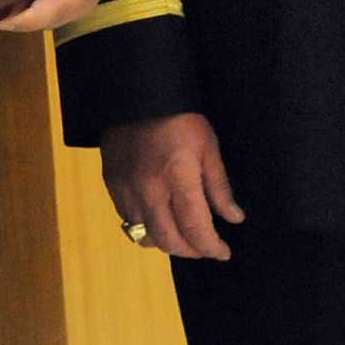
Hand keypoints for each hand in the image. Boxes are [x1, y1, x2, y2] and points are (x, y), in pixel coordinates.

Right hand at [102, 113, 243, 259]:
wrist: (136, 93)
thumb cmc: (180, 117)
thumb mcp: (208, 146)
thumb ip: (219, 187)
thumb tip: (234, 219)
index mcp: (178, 179)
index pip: (195, 230)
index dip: (211, 247)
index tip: (223, 251)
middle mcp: (148, 190)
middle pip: (168, 241)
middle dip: (190, 251)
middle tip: (204, 246)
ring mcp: (125, 188)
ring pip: (143, 236)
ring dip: (165, 242)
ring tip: (180, 235)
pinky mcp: (110, 182)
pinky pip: (126, 218)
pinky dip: (144, 227)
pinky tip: (156, 217)